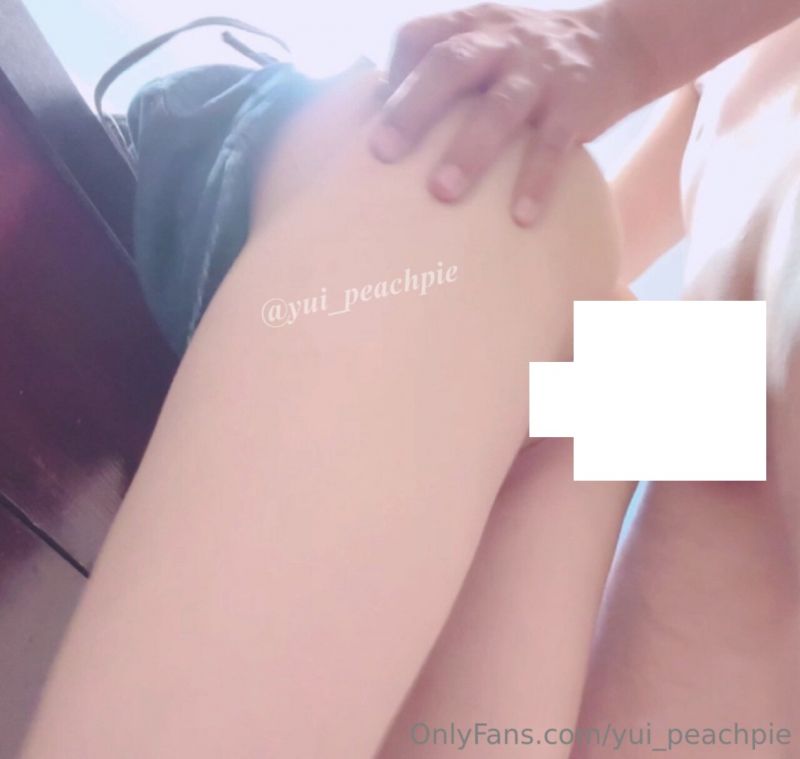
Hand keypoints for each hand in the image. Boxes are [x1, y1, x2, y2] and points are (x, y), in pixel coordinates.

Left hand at [370, 3, 650, 225]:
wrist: (620, 42)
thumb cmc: (530, 61)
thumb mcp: (489, 46)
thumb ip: (446, 74)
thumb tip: (385, 123)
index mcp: (472, 27)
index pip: (418, 37)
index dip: (392, 77)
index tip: (374, 121)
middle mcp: (502, 41)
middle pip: (450, 64)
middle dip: (412, 109)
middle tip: (383, 153)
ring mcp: (541, 70)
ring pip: (500, 107)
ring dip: (470, 151)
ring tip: (443, 193)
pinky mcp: (577, 101)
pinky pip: (554, 144)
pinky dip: (536, 180)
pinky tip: (520, 217)